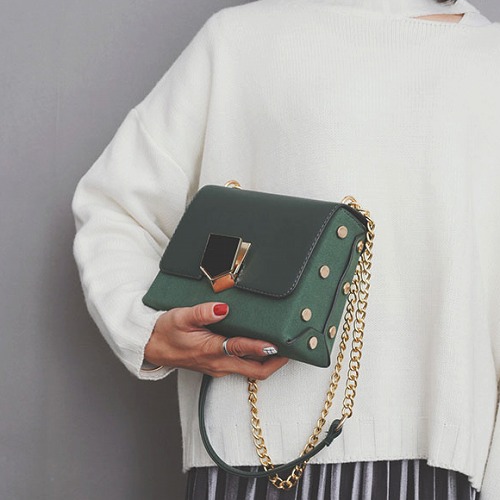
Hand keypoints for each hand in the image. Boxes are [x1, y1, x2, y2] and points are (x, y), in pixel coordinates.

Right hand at [144, 302, 288, 379]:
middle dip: (276, 363)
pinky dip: (256, 360)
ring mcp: (219, 367)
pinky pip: (243, 367)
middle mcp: (219, 363)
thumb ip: (202, 312)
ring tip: (284, 348)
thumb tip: (223, 308)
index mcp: (211, 350)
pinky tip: (262, 347)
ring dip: (268, 362)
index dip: (262, 348)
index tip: (279, 344)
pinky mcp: (217, 366)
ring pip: (251, 370)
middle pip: (256, 371)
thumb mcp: (181, 317)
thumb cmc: (166, 331)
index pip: (242, 350)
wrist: (152, 348)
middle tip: (293, 350)